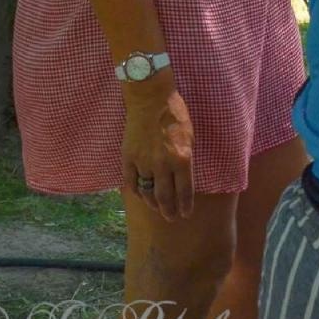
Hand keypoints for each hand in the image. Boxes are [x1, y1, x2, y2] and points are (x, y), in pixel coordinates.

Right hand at [121, 79, 194, 220]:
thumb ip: (185, 159)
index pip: (184, 191)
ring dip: (153, 203)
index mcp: (182, 158)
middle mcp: (162, 164)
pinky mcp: (128, 158)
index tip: (186, 214)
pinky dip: (136, 191)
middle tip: (172, 219)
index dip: (185, 205)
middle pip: (165, 197)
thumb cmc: (176, 114)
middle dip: (169, 211)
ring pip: (147, 192)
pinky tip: (141, 195)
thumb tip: (183, 178)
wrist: (150, 99)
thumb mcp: (190, 137)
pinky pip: (131, 182)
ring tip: (158, 209)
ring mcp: (143, 162)